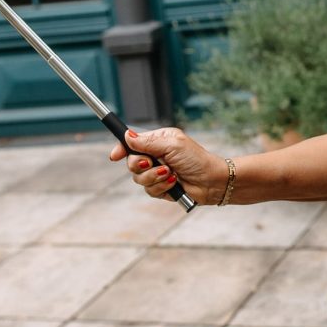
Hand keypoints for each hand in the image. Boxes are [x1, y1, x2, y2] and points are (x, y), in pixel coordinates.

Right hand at [109, 126, 225, 204]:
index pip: (132, 143)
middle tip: (151, 163)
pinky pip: (149, 190)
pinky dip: (161, 186)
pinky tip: (174, 183)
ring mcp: (157, 173)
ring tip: (170, 174)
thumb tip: (127, 136)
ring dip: (154, 177)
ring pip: (138, 178)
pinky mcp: (161, 188)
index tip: (115, 156)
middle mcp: (155, 156)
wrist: (211, 181)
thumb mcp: (172, 145)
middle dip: (140, 165)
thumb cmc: (196, 159)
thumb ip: (148, 142)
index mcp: (158, 141)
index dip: (121, 149)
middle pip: (131, 162)